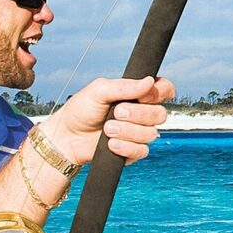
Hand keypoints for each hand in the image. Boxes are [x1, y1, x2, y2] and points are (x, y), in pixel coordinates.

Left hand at [49, 76, 175, 166]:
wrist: (67, 137)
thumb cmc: (81, 110)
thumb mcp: (99, 90)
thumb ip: (125, 86)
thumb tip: (150, 82)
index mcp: (138, 94)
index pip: (165, 89)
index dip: (159, 93)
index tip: (143, 96)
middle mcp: (142, 113)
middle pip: (160, 114)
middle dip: (137, 114)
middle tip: (116, 113)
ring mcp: (139, 133)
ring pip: (150, 134)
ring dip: (127, 131)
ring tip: (107, 129)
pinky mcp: (133, 151)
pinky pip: (142, 150)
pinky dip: (125, 147)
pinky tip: (111, 144)